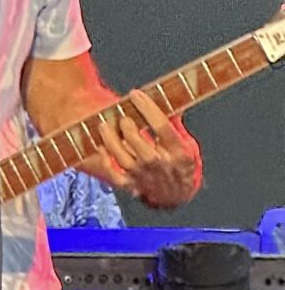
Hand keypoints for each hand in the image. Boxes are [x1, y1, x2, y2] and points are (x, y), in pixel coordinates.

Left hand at [82, 88, 201, 208]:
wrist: (177, 196)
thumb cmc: (180, 164)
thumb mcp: (187, 144)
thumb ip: (175, 123)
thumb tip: (167, 96)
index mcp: (179, 153)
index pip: (162, 127)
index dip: (148, 108)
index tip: (136, 94)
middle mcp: (161, 165)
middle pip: (141, 145)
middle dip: (128, 128)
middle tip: (122, 116)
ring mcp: (145, 177)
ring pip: (124, 160)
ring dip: (111, 141)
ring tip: (104, 126)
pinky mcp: (132, 185)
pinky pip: (115, 175)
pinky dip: (106, 162)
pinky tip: (101, 147)